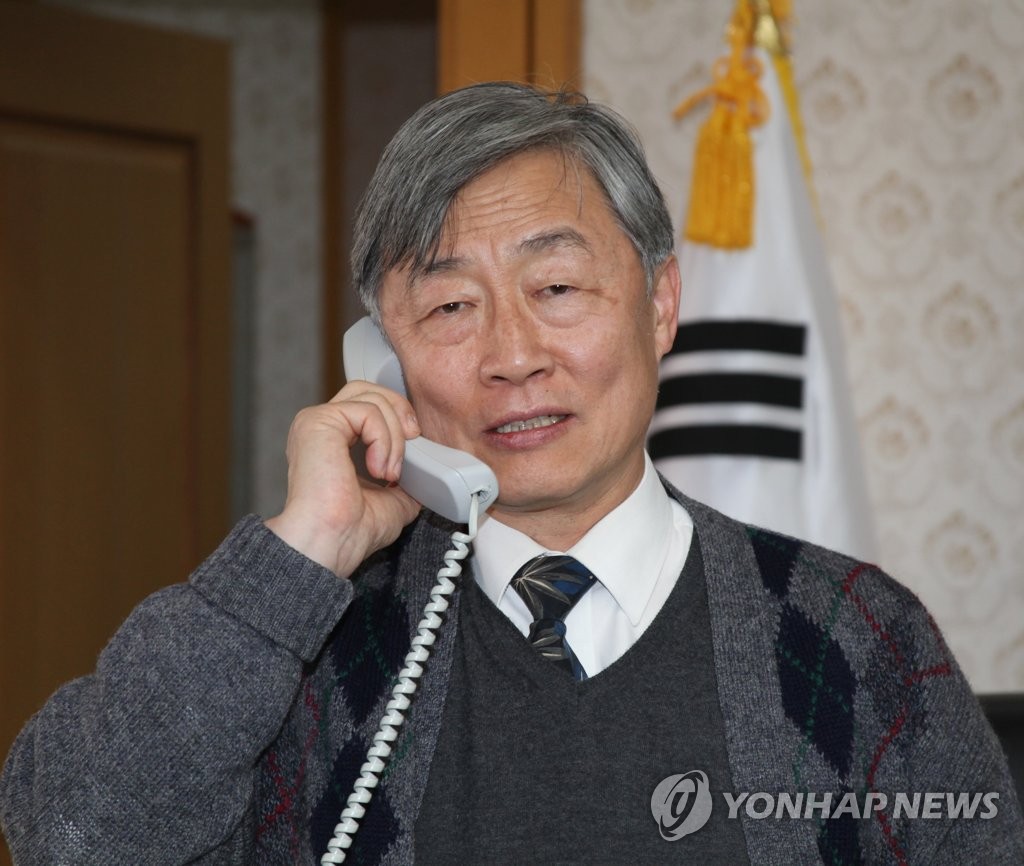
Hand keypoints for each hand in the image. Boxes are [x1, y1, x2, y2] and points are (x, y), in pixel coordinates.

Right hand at [264, 382, 422, 577]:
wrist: (333, 543)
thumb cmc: (352, 530)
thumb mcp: (395, 497)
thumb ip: (408, 476)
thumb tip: (431, 468)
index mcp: (333, 441)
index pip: (369, 405)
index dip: (397, 417)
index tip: (413, 447)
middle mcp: (321, 427)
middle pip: (368, 389)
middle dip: (400, 410)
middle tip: (413, 441)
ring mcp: (317, 421)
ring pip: (371, 397)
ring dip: (394, 435)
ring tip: (389, 471)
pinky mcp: (318, 421)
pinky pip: (367, 411)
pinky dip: (383, 438)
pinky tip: (379, 468)